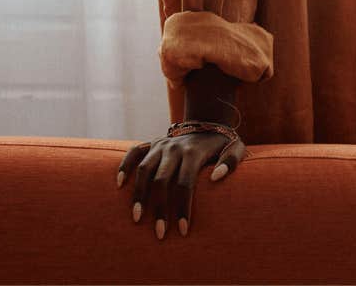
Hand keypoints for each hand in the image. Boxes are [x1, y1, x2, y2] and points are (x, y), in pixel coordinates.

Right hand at [115, 127, 245, 239]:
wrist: (208, 121)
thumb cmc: (223, 143)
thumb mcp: (236, 147)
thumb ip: (231, 162)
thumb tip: (216, 178)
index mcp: (193, 152)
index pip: (185, 184)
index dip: (183, 208)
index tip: (182, 230)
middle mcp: (174, 148)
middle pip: (161, 181)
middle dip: (159, 208)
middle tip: (159, 234)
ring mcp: (160, 145)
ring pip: (144, 170)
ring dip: (138, 194)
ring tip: (136, 218)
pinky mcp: (152, 143)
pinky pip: (134, 152)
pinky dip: (124, 166)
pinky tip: (119, 184)